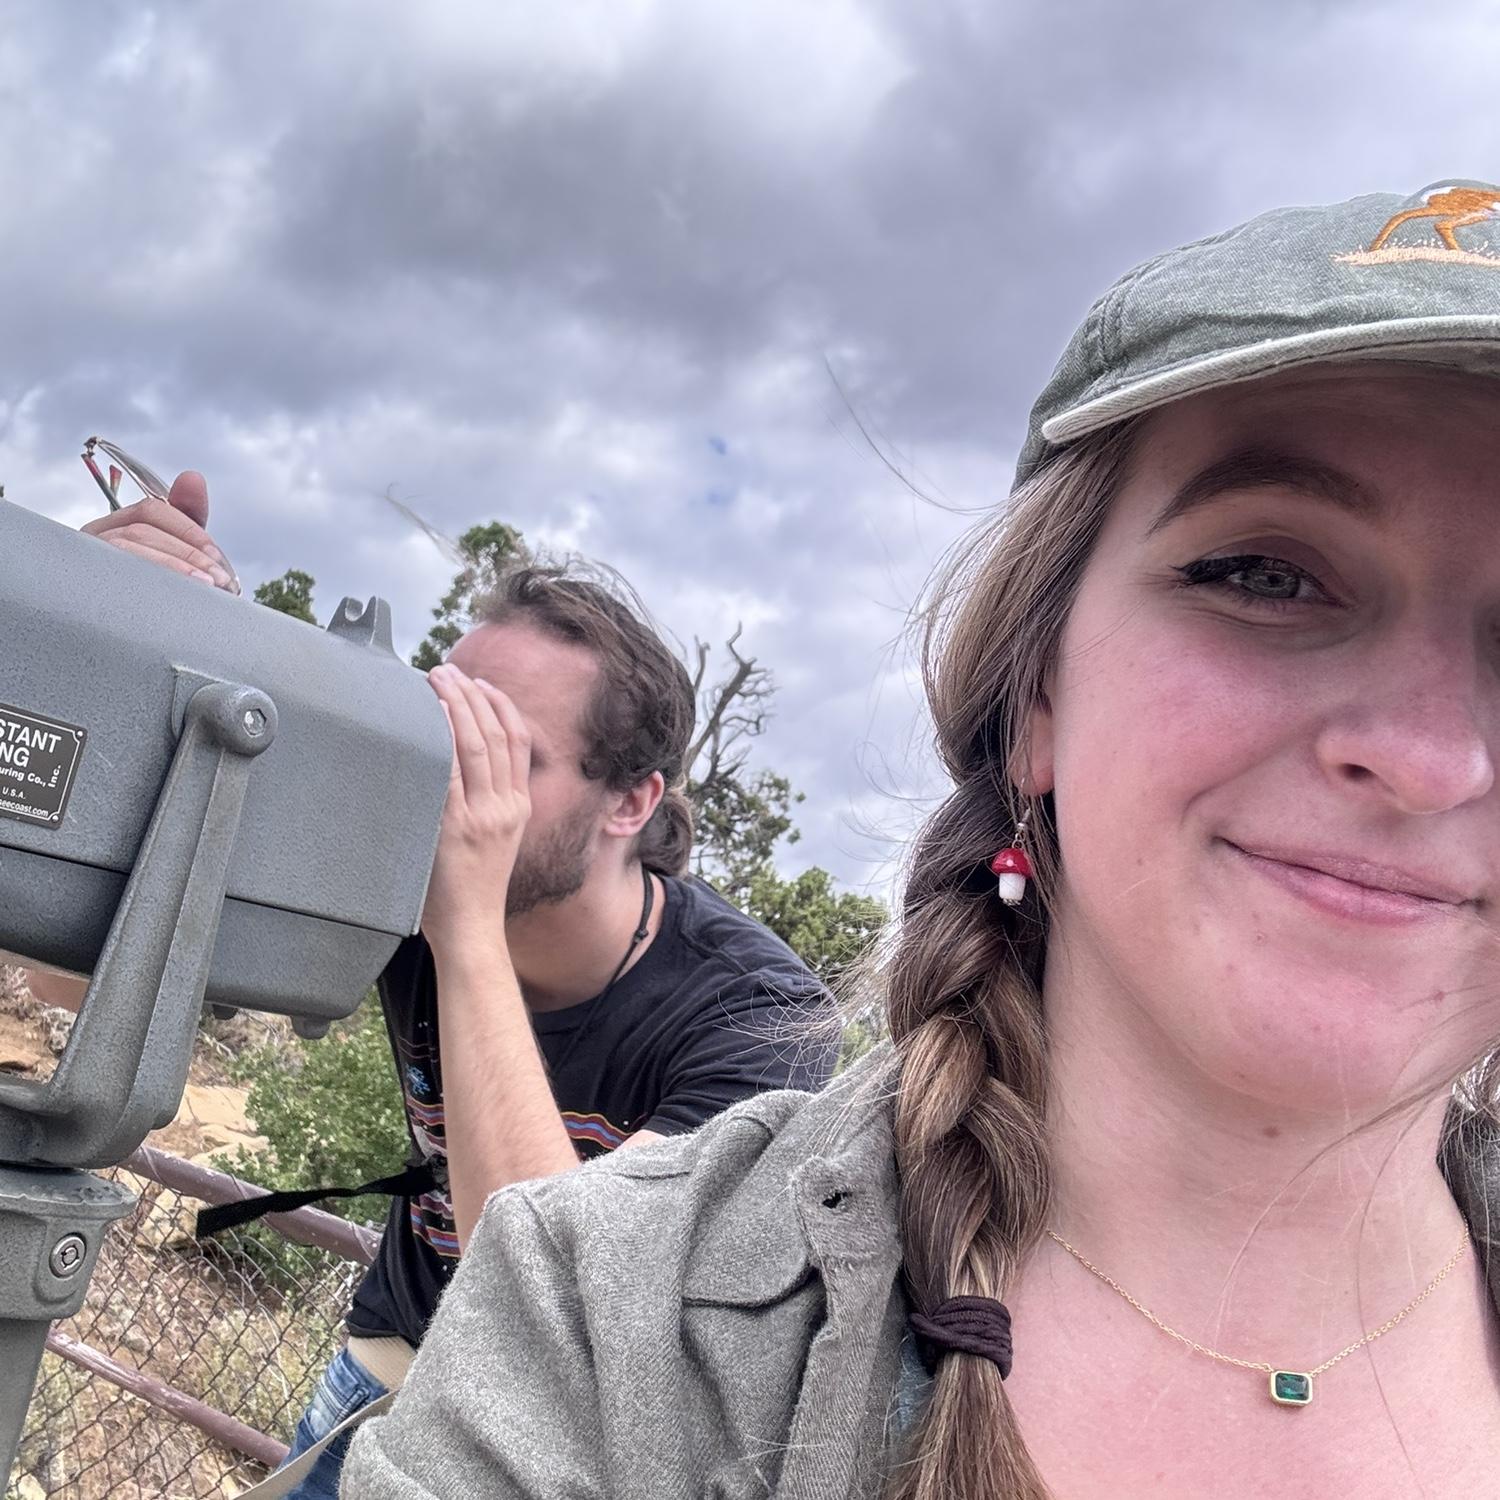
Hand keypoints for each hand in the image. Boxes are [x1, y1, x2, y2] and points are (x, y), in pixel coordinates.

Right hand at [82, 471, 240, 592]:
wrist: (134, 636)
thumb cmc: (158, 591)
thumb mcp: (176, 553)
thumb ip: (186, 518)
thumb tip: (193, 476)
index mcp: (114, 525)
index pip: (150, 510)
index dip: (190, 531)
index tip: (218, 559)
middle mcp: (93, 540)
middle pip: (141, 531)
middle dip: (189, 554)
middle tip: (221, 580)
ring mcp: (84, 563)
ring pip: (128, 550)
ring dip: (176, 568)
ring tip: (208, 588)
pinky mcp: (85, 589)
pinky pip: (116, 581)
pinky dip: (153, 588)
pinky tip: (178, 601)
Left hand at [421, 664, 531, 955]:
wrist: (472, 930)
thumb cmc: (471, 890)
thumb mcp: (496, 841)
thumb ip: (487, 807)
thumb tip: (459, 772)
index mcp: (519, 807)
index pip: (519, 742)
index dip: (500, 706)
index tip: (481, 684)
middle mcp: (506, 807)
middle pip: (497, 734)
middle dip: (471, 696)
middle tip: (448, 672)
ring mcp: (483, 816)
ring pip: (477, 745)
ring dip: (455, 707)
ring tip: (436, 682)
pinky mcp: (457, 828)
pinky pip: (449, 773)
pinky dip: (440, 741)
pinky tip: (427, 721)